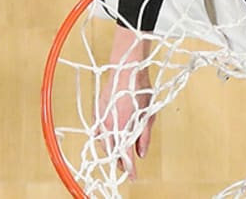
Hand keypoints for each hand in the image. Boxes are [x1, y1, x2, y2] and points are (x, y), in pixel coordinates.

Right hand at [96, 29, 155, 180]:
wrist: (126, 68)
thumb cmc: (140, 89)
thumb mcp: (148, 115)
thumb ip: (144, 136)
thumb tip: (141, 153)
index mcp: (124, 129)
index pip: (125, 157)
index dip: (129, 169)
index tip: (133, 176)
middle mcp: (110, 127)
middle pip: (112, 152)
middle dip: (119, 161)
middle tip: (127, 166)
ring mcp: (101, 119)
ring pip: (103, 143)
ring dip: (111, 149)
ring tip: (119, 152)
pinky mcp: (97, 111)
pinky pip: (96, 130)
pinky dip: (102, 137)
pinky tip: (106, 137)